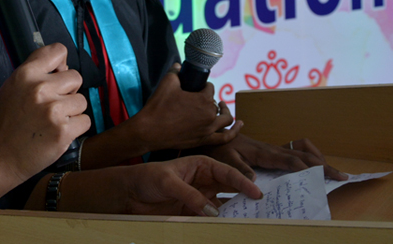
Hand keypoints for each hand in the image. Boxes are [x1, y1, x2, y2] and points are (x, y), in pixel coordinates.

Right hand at [0, 43, 89, 181]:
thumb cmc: (6, 122)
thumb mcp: (12, 87)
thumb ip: (36, 72)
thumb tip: (63, 65)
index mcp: (26, 74)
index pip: (58, 51)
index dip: (60, 64)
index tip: (57, 75)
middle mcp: (40, 88)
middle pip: (76, 77)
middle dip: (68, 91)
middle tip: (52, 105)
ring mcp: (53, 110)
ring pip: (81, 101)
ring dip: (72, 112)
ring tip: (52, 121)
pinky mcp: (63, 131)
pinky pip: (85, 121)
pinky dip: (75, 129)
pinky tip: (57, 132)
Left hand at [122, 156, 262, 215]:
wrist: (130, 193)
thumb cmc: (147, 178)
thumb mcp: (167, 182)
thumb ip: (190, 195)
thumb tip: (213, 211)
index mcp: (201, 164)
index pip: (226, 172)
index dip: (243, 182)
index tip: (256, 192)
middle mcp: (204, 180)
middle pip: (230, 188)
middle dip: (246, 195)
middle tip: (263, 207)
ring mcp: (200, 196)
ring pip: (224, 204)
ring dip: (235, 211)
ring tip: (251, 219)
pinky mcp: (194, 211)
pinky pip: (212, 217)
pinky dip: (221, 222)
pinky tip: (230, 227)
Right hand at [130, 72, 239, 151]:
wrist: (149, 130)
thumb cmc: (158, 107)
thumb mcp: (167, 83)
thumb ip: (175, 72)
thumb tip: (178, 65)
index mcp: (203, 100)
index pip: (210, 88)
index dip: (204, 85)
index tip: (198, 86)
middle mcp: (210, 115)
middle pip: (218, 104)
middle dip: (213, 99)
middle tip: (204, 97)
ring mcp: (208, 130)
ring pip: (226, 120)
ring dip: (225, 112)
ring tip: (222, 108)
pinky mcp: (204, 141)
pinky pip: (225, 138)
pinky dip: (234, 132)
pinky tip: (239, 126)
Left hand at [205, 134, 346, 180]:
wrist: (214, 134)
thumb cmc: (220, 148)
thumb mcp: (226, 159)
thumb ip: (240, 169)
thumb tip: (256, 183)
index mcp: (264, 152)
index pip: (291, 161)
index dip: (308, 168)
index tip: (324, 175)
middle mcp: (272, 149)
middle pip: (303, 156)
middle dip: (323, 165)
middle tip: (341, 175)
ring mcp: (273, 148)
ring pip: (301, 152)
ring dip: (318, 159)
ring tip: (330, 171)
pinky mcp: (271, 150)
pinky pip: (294, 151)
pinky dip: (307, 156)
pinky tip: (311, 165)